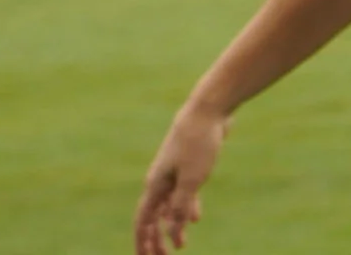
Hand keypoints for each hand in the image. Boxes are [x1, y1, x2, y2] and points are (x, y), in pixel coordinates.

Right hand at [134, 103, 228, 254]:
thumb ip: (182, 205)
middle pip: (154, 216)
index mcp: (155, 185)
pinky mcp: (189, 165)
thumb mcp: (193, 179)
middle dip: (156, 238)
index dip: (142, 241)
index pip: (143, 221)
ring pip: (169, 206)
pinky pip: (183, 194)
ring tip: (179, 245)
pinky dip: (186, 208)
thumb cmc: (198, 143)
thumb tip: (175, 229)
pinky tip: (195, 219)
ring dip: (173, 225)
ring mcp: (173, 173)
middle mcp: (160, 181)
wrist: (208, 110)